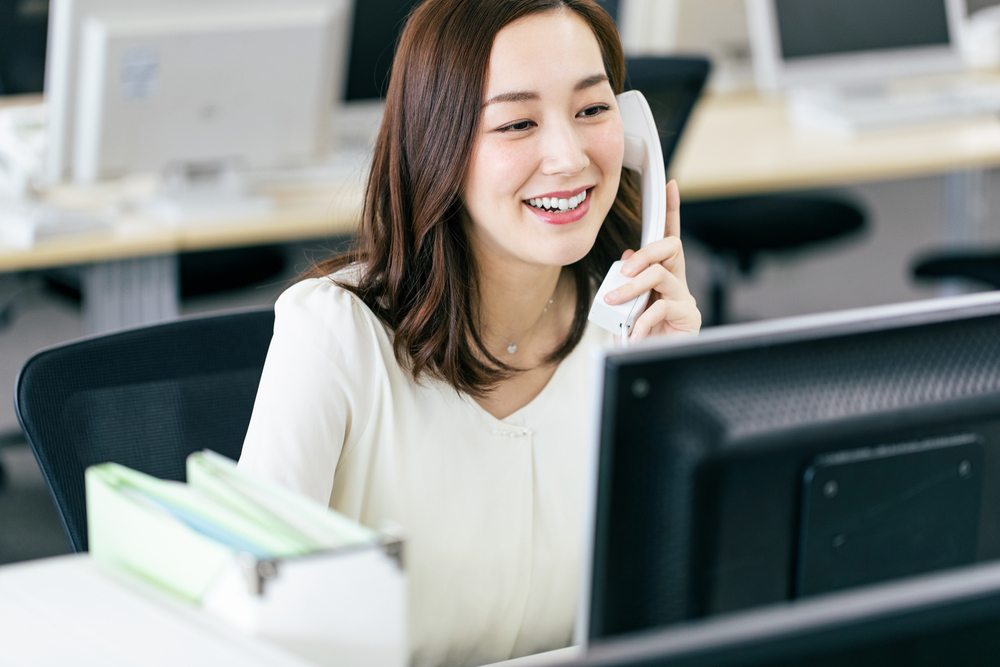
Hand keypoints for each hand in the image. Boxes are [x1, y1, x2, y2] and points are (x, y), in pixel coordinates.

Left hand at [602, 179, 701, 342]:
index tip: (670, 185)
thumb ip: (627, 281)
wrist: (650, 362)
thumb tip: (627, 257)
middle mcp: (676, 281)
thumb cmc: (638, 333)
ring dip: (633, 287)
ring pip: (660, 276)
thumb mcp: (625, 305)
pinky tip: (633, 333)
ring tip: (615, 303)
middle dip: (645, 253)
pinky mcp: (687, 317)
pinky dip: (641, 321)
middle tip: (623, 270)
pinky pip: (660, 308)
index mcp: (662, 273)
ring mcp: (683, 299)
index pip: (667, 235)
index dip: (670, 210)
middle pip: (670, 247)